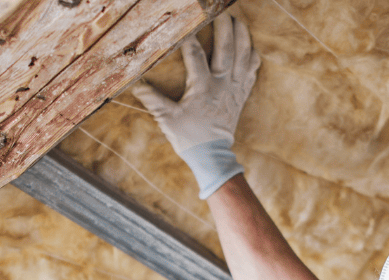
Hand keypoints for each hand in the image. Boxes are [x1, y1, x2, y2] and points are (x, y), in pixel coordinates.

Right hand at [131, 14, 260, 197]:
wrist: (212, 156)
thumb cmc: (189, 138)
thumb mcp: (168, 120)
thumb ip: (153, 100)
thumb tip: (136, 85)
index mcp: (203, 88)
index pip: (196, 56)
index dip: (190, 38)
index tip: (186, 24)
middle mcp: (222, 85)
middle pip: (227, 49)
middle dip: (224, 28)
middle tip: (221, 11)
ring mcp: (235, 89)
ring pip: (244, 57)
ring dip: (242, 37)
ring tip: (238, 21)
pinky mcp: (242, 96)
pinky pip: (252, 72)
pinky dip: (252, 58)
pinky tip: (250, 46)